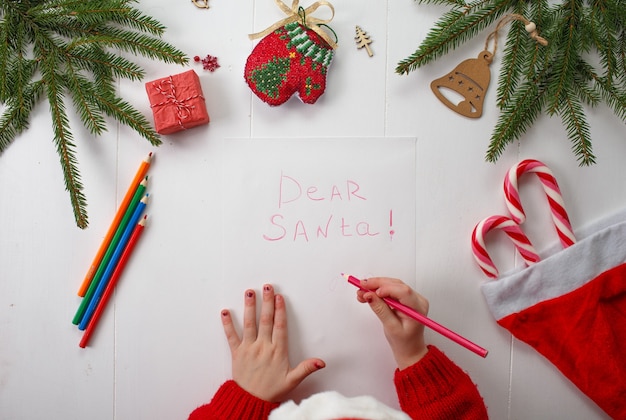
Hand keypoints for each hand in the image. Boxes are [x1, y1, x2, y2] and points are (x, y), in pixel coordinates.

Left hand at [221, 284, 324, 401]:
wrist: (250, 401)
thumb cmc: (271, 390)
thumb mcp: (292, 380)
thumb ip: (306, 368)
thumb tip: (321, 362)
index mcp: (277, 351)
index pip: (279, 326)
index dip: (280, 310)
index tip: (280, 297)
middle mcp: (262, 347)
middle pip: (266, 320)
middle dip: (267, 302)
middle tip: (267, 287)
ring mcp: (248, 349)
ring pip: (249, 324)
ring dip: (249, 307)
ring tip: (249, 292)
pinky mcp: (236, 353)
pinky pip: (231, 336)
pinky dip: (227, 324)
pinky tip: (225, 312)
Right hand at [356, 277, 428, 369]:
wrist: (409, 348)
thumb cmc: (404, 341)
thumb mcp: (390, 327)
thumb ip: (380, 310)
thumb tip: (369, 295)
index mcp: (418, 308)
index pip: (403, 291)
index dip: (386, 288)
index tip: (370, 291)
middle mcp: (417, 300)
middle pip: (396, 285)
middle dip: (377, 284)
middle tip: (361, 286)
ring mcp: (412, 297)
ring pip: (392, 285)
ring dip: (376, 286)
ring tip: (361, 291)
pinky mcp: (405, 298)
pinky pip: (391, 289)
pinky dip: (378, 290)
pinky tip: (368, 293)